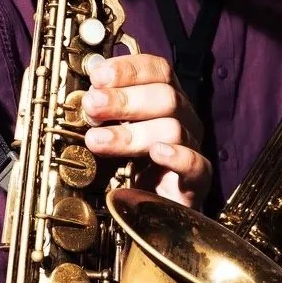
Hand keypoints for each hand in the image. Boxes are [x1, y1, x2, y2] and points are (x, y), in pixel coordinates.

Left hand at [81, 53, 211, 204]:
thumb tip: (85, 94)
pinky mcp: (196, 181)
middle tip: (92, 107)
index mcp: (165, 99)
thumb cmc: (131, 166)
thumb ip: (104, 113)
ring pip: (172, 129)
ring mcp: (192, 147)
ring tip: (98, 140)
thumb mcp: (113, 132)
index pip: (158, 70)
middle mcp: (183, 119)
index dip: (129, 69)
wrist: (152, 213)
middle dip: (124, 100)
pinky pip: (196, 164)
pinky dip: (177, 156)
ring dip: (131, 133)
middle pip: (166, 96)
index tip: (98, 77)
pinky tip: (156, 154)